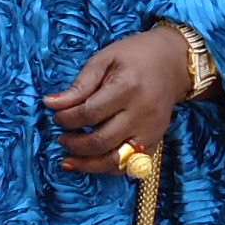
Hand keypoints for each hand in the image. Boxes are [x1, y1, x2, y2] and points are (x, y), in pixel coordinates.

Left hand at [44, 27, 195, 175]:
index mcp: (127, 88)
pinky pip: (129, 166)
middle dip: (74, 144)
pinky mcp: (156, 142)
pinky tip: (93, 162)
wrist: (174, 62)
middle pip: (101, 141)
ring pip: (115, 161)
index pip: (90, 113)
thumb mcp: (103, 60)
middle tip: (61, 138)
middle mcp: (142, 114)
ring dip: (88, 165)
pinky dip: (108, 168)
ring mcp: (151, 131)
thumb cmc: (135, 56)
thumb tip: (50, 104)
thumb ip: (79, 85)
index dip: (67, 119)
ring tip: (69, 159)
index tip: (57, 115)